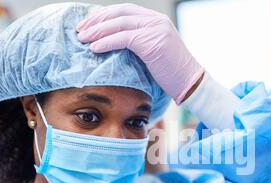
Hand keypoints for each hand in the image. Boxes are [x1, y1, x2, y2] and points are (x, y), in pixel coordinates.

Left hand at [76, 3, 203, 103]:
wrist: (190, 82)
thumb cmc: (172, 73)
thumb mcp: (155, 51)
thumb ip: (139, 42)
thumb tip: (115, 44)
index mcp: (156, 20)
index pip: (125, 11)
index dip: (105, 16)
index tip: (89, 24)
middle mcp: (155, 20)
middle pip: (119, 13)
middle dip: (97, 21)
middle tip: (80, 30)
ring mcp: (154, 29)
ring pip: (118, 24)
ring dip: (97, 31)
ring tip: (83, 39)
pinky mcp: (151, 41)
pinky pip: (122, 38)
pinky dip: (106, 42)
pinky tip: (95, 48)